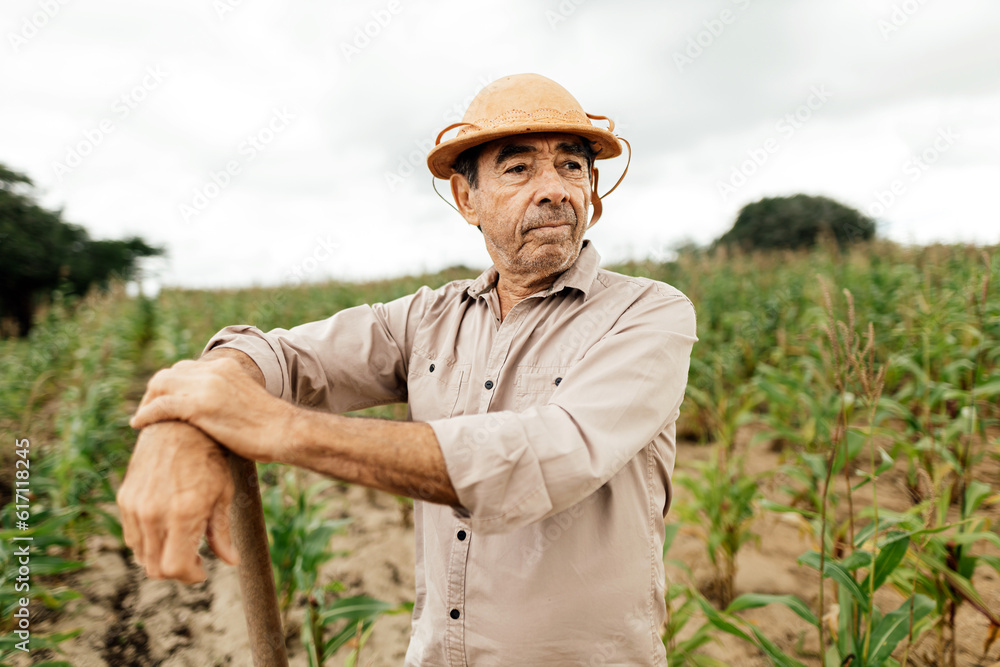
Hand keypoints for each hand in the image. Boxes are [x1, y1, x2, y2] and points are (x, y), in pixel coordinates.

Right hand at [116, 421, 238, 582]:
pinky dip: (147, 541)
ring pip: (141, 554)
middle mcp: (153, 514)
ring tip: (181, 544)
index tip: (203, 570)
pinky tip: (166, 529)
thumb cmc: (209, 460)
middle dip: (176, 570)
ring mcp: (135, 506)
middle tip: (195, 561)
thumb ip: (221, 532)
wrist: (180, 427)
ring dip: (160, 557)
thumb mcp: (222, 495)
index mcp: (181, 515)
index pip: (175, 568)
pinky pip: (131, 535)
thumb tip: (231, 562)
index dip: (191, 576)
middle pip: (155, 567)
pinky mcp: (125, 498)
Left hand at [129, 357, 293, 462]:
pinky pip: (160, 406)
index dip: (170, 386)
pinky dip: (145, 414)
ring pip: (160, 385)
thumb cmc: (271, 426)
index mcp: (226, 367)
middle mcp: (214, 370)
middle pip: (169, 374)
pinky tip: (139, 425)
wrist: (285, 432)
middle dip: (154, 392)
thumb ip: (227, 397)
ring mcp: (206, 386)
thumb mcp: (246, 400)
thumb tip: (215, 414)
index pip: (185, 368)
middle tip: (147, 413)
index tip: (163, 403)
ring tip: (141, 420)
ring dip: (146, 402)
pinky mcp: (199, 406)